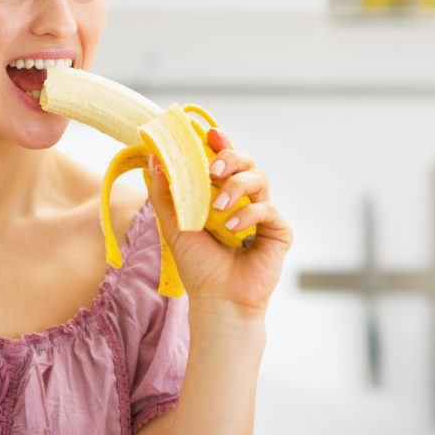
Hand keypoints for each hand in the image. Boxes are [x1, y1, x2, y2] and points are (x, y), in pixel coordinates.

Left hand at [147, 128, 291, 318]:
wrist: (217, 300)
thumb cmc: (198, 264)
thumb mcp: (173, 225)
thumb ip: (164, 193)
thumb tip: (155, 158)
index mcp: (222, 193)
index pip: (224, 160)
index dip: (221, 143)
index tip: (210, 134)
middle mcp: (244, 199)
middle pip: (246, 161)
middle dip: (231, 157)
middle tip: (213, 167)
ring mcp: (263, 213)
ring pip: (259, 179)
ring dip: (236, 186)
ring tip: (218, 207)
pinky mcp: (279, 231)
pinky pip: (269, 209)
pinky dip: (249, 215)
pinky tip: (232, 229)